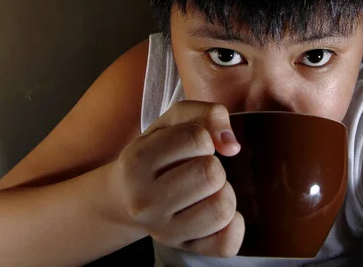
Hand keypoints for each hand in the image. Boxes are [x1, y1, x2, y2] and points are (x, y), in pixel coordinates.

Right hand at [110, 100, 244, 257]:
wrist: (128, 196)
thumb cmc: (158, 151)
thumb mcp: (174, 122)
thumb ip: (208, 114)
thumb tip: (231, 145)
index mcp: (138, 160)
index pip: (197, 139)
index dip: (204, 138)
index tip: (192, 146)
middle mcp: (144, 200)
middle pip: (211, 174)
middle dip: (213, 165)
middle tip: (198, 168)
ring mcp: (163, 230)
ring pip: (222, 208)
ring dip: (223, 193)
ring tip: (206, 190)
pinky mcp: (184, 248)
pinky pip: (226, 243)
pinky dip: (234, 225)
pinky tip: (216, 210)